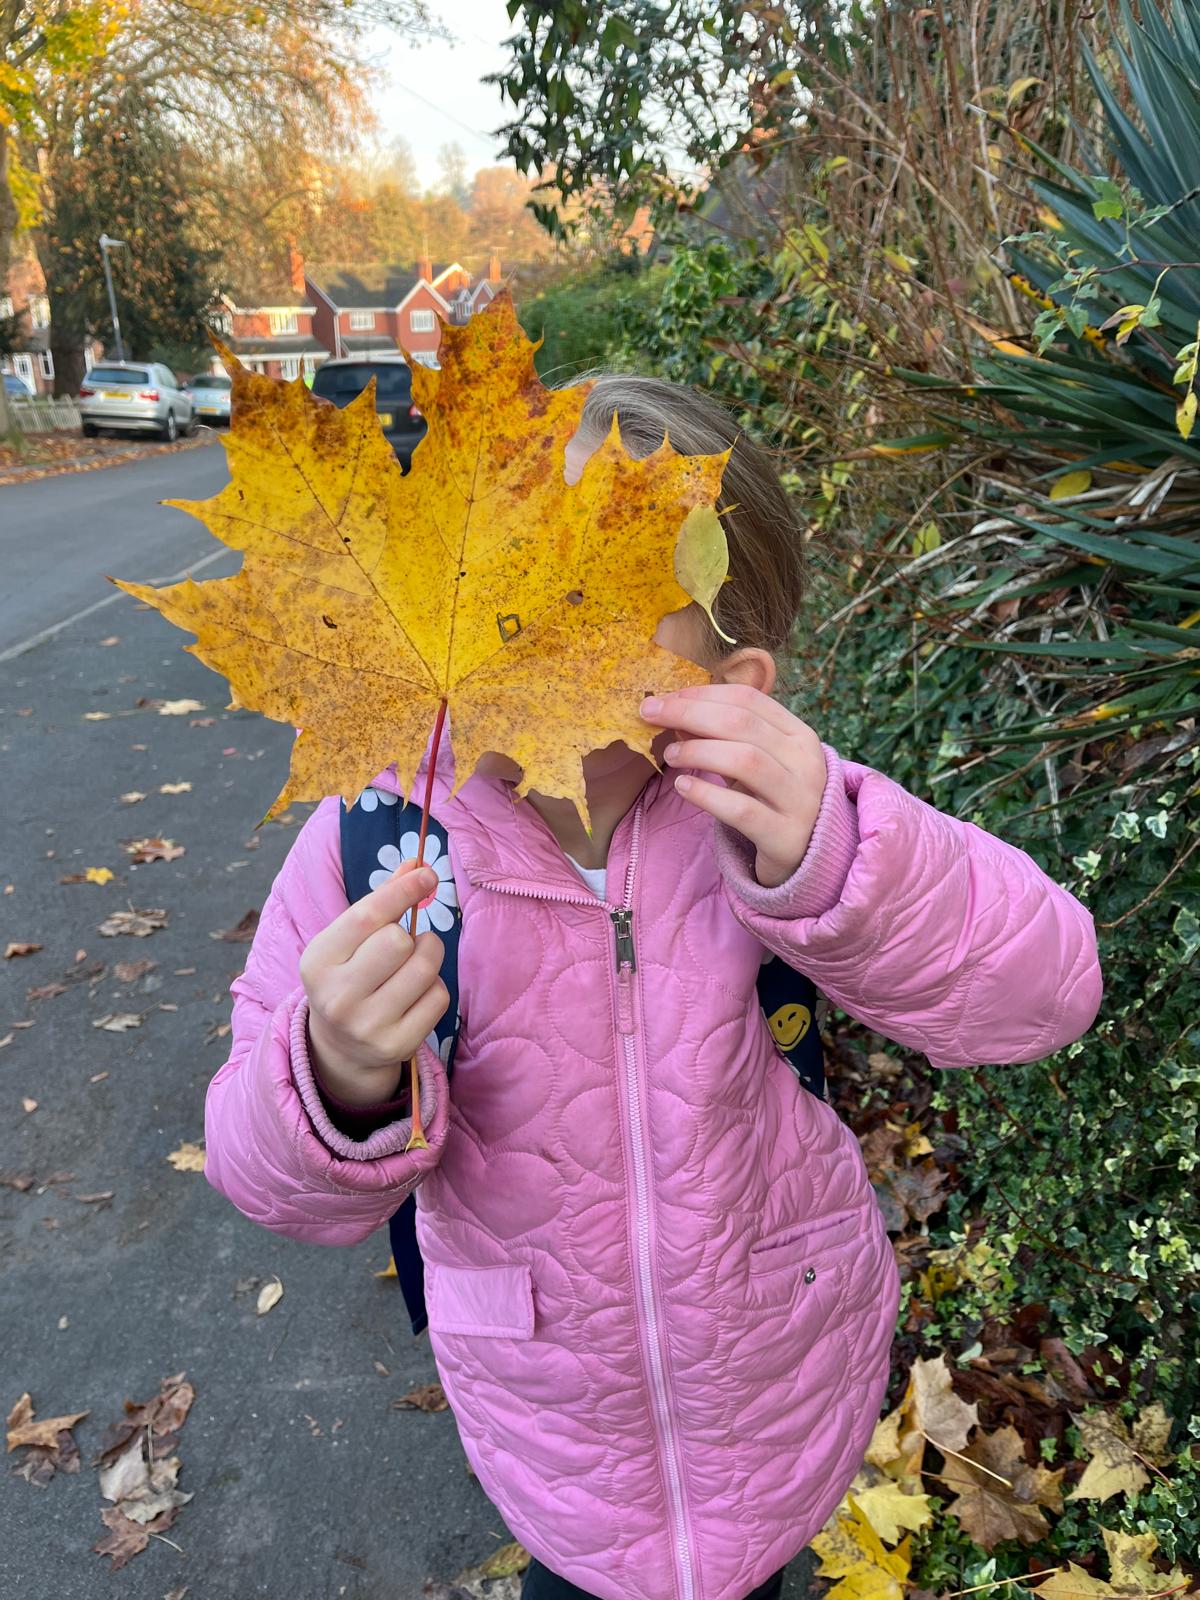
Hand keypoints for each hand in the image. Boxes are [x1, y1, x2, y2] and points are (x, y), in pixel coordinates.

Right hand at [300, 861, 449, 1106]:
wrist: (340, 1047)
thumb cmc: (349, 976)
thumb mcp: (349, 940)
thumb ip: (381, 901)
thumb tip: (415, 865)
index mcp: (318, 962)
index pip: (367, 915)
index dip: (403, 890)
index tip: (428, 874)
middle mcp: (337, 997)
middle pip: (398, 941)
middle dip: (412, 934)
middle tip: (406, 942)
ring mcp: (366, 1026)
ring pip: (424, 968)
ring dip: (429, 956)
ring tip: (414, 963)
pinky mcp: (396, 1045)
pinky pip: (438, 997)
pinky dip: (435, 988)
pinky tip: (415, 994)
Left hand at [641, 684, 826, 887]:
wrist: (807, 859)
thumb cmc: (771, 801)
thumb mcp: (753, 763)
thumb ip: (720, 738)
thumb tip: (673, 711)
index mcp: (800, 736)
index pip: (748, 700)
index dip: (701, 694)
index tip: (663, 698)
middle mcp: (806, 763)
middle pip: (742, 724)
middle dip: (690, 713)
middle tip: (651, 716)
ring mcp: (800, 800)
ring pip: (746, 760)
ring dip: (698, 751)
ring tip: (670, 755)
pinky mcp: (785, 836)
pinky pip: (742, 810)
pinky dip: (707, 794)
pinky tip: (683, 787)